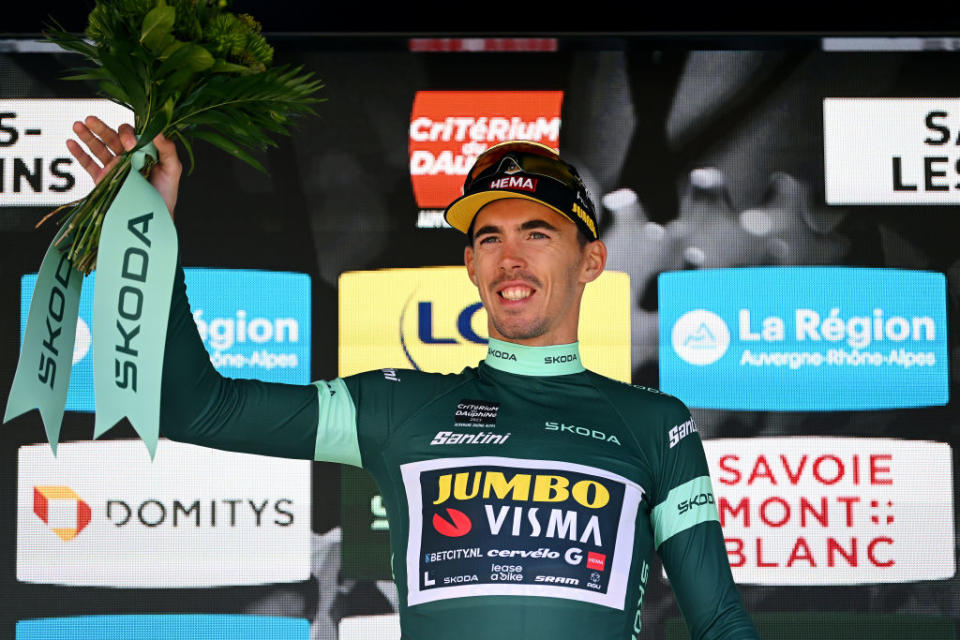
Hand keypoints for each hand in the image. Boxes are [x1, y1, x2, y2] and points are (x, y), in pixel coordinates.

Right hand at [66, 116, 181, 218]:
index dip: (127, 134)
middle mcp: (126, 156)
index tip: (128, 142)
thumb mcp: (173, 169)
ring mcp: (113, 167)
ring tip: (77, 125)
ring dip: (87, 136)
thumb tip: (157, 132)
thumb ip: (168, 150)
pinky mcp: (102, 179)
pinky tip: (71, 143)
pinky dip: (79, 153)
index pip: (131, 135)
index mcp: (142, 150)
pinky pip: (88, 164)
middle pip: (110, 137)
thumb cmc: (165, 193)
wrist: (153, 217)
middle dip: (100, 128)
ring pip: (98, 148)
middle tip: (90, 119)